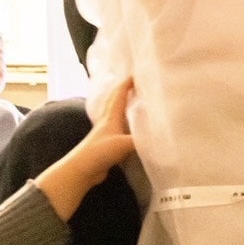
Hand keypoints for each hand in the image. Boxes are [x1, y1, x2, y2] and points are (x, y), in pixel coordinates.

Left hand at [34, 77, 135, 220]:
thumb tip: (161, 138)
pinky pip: (120, 130)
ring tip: (137, 104)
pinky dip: (127, 126)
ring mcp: (107, 134)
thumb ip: (141, 140)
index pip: (119, 95)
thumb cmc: (100, 152)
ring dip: (125, 108)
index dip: (127, 84)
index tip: (137, 75)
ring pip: (117, 115)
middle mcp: (108, 122)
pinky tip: (133, 131)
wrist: (82, 169)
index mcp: (111, 117)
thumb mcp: (123, 144)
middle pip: (115, 102)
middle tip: (136, 85)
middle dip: (124, 91)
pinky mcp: (108, 146)